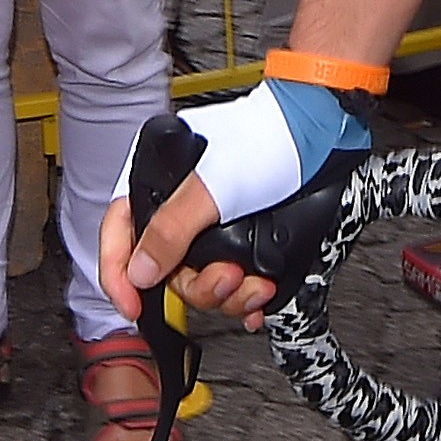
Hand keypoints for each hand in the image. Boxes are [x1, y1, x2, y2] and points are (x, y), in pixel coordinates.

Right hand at [104, 70, 364, 324]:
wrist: (321, 136)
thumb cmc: (268, 137)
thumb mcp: (214, 186)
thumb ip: (171, 231)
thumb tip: (138, 272)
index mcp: (158, 184)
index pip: (120, 234)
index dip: (118, 273)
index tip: (133, 304)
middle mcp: (180, 210)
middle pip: (166, 271)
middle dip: (200, 286)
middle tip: (228, 276)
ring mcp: (212, 229)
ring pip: (201, 282)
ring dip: (230, 294)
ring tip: (255, 283)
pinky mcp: (243, 243)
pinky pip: (233, 286)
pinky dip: (246, 298)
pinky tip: (258, 298)